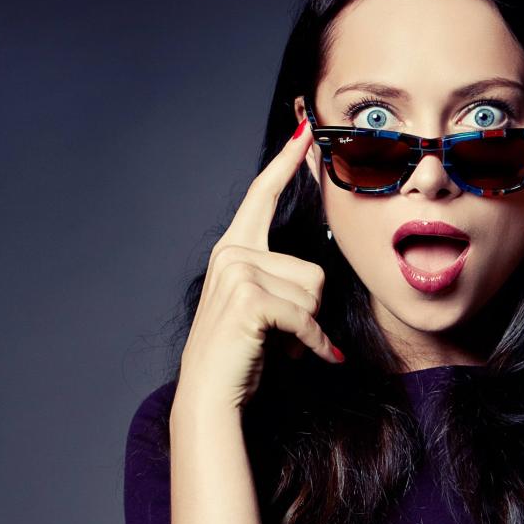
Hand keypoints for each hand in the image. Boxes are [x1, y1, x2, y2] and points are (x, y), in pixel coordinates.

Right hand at [176, 116, 343, 413]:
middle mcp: (232, 254)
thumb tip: (314, 281)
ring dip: (308, 329)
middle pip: (312, 269)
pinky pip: (306, 317)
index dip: (285, 162)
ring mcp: (238, 273)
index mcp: (233, 249)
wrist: (209, 394)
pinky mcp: (250, 299)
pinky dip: (314, 344)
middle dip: (309, 311)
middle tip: (282, 336)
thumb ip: (280, 281)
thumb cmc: (240, 355)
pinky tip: (311, 358)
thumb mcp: (261, 306)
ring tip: (279, 345)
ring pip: (313, 293)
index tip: (303, 130)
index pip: (263, 196)